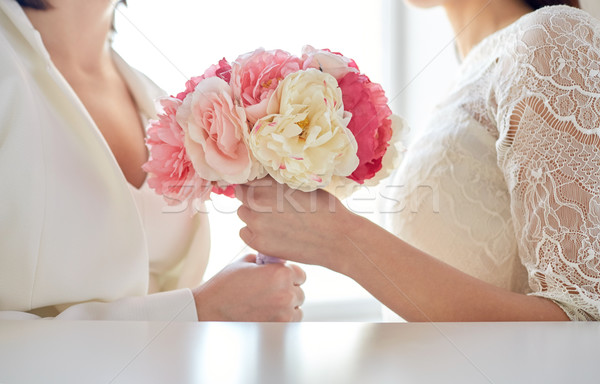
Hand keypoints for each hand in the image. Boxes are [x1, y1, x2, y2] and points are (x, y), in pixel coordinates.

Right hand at [192, 254, 305, 321]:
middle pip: (300, 292)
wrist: (209, 310)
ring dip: (287, 307)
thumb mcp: (246, 263)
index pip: (300, 274)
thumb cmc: (225, 285)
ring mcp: (283, 314)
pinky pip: (290, 323)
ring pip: (297, 309)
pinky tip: (266, 314)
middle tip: (270, 292)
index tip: (279, 279)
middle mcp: (285, 294)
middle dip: (288, 291)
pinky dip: (282, 320)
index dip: (290, 275)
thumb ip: (267, 261)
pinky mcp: (277, 329)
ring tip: (267, 305)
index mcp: (280, 274)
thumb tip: (278, 260)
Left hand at [235, 177, 358, 270]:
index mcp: (269, 183)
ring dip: (252, 215)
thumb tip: (264, 180)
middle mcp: (258, 201)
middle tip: (269, 206)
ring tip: (272, 221)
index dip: (253, 184)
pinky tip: (270, 233)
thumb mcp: (301, 185)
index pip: (247, 179)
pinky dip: (253, 232)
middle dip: (251, 199)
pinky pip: (245, 233)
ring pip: (242, 214)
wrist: (336, 238)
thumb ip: (278, 183)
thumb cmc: (325, 209)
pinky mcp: (258, 242)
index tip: (261, 189)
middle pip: (241, 196)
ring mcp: (256, 223)